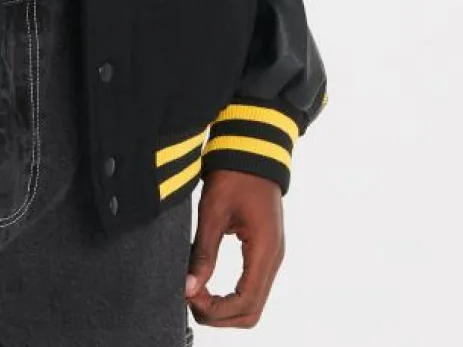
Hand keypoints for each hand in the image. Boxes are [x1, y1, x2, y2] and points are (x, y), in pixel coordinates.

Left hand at [184, 170, 283, 328]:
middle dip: (220, 315)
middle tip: (191, 298)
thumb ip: (203, 253)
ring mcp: (272, 255)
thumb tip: (189, 288)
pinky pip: (252, 286)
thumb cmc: (235, 174)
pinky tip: (209, 284)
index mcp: (264, 250)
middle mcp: (273, 258)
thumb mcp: (213, 211)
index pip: (245, 303)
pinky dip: (232, 295)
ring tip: (197, 292)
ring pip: (253, 302)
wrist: (253, 147)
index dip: (216, 309)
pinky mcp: (265, 250)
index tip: (190, 296)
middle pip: (252, 311)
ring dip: (225, 307)